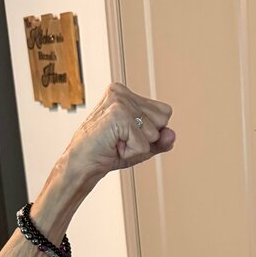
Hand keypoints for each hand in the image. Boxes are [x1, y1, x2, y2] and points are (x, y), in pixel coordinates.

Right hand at [61, 81, 175, 182]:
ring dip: (138, 146)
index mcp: (126, 93)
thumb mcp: (140, 145)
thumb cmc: (108, 152)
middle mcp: (122, 92)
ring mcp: (119, 101)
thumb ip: (160, 140)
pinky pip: (144, 144)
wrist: (83, 164)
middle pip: (163, 119)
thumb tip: (172, 134)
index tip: (128, 134)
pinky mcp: (119, 115)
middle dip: (147, 137)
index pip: (164, 112)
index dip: (152, 131)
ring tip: (117, 142)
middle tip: (121, 140)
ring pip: (155, 132)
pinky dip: (132, 151)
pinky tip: (114, 145)